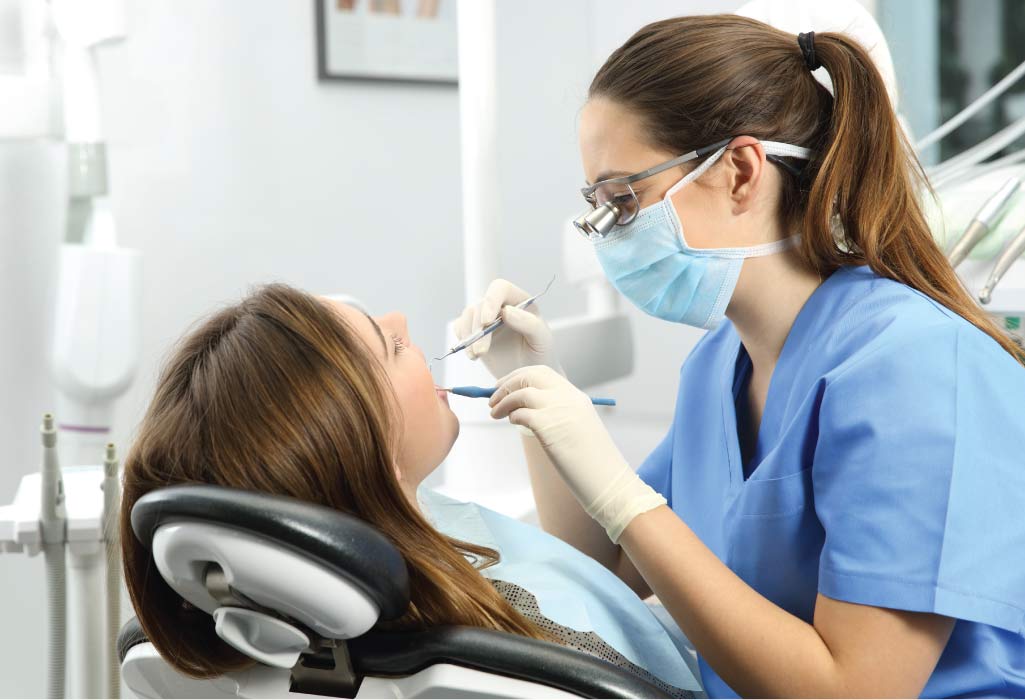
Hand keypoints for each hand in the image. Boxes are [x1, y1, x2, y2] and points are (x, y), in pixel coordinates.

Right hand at [453, 279, 561, 379]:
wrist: (527, 376)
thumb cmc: (539, 356)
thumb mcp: (543, 341)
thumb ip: (530, 324)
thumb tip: (507, 311)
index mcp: (520, 302)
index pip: (501, 288)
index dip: (491, 300)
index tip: (487, 322)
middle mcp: (501, 306)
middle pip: (481, 305)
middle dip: (478, 329)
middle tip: (482, 352)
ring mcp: (486, 318)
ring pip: (468, 315)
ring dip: (469, 336)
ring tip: (477, 355)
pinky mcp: (475, 332)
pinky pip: (461, 328)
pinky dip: (463, 341)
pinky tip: (474, 355)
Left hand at [488, 365, 664, 541]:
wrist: (607, 479)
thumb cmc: (591, 461)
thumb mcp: (576, 427)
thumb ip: (556, 414)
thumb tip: (524, 410)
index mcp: (575, 396)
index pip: (542, 373)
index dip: (519, 376)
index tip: (505, 386)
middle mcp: (567, 397)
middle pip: (529, 376)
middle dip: (507, 383)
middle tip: (493, 396)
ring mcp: (559, 409)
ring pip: (521, 392)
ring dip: (503, 400)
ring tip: (494, 413)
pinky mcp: (549, 425)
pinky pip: (521, 412)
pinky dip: (512, 415)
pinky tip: (512, 423)